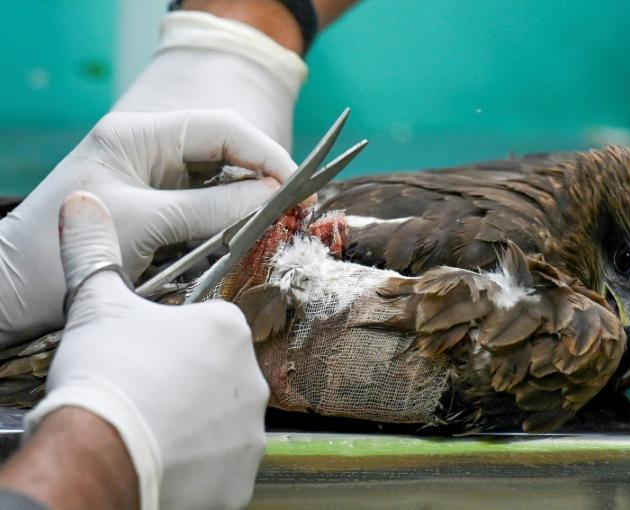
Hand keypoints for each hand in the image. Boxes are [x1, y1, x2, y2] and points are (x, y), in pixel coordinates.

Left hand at [0, 109, 295, 343]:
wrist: (14, 292)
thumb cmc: (63, 251)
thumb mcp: (145, 224)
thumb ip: (212, 210)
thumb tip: (274, 197)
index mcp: (139, 135)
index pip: (220, 129)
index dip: (264, 152)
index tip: (297, 183)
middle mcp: (151, 150)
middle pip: (225, 151)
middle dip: (264, 175)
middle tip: (298, 208)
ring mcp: (155, 180)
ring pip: (221, 181)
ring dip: (252, 199)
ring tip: (282, 221)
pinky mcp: (159, 210)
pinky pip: (208, 207)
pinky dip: (232, 219)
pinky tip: (251, 233)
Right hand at [25, 191, 268, 509]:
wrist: (98, 451)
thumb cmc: (106, 374)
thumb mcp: (96, 303)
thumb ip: (94, 251)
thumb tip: (82, 205)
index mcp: (227, 329)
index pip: (212, 328)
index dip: (178, 342)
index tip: (152, 356)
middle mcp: (252, 377)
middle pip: (222, 375)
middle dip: (192, 383)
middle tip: (151, 392)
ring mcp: (250, 430)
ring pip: (225, 421)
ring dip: (198, 424)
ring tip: (156, 427)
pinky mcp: (242, 477)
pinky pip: (226, 466)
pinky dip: (203, 465)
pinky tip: (169, 459)